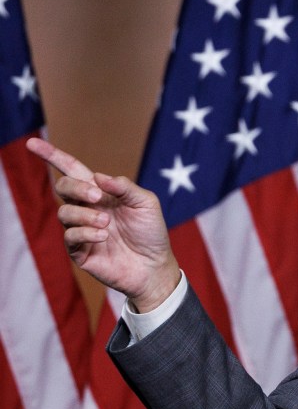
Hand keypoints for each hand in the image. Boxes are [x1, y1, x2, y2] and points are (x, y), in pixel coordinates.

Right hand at [26, 138, 180, 312]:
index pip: (72, 170)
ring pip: (65, 213)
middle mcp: (86, 208)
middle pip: (64, 187)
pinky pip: (71, 236)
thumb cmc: (151, 232)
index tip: (33, 142)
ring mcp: (81, 229)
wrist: (154, 265)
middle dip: (76, 188)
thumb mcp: (146, 203)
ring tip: (106, 224)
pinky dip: (86, 233)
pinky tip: (104, 237)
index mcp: (100, 192)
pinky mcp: (79, 251)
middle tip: (97, 197)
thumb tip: (98, 177)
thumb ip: (125, 187)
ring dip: (85, 215)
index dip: (52, 156)